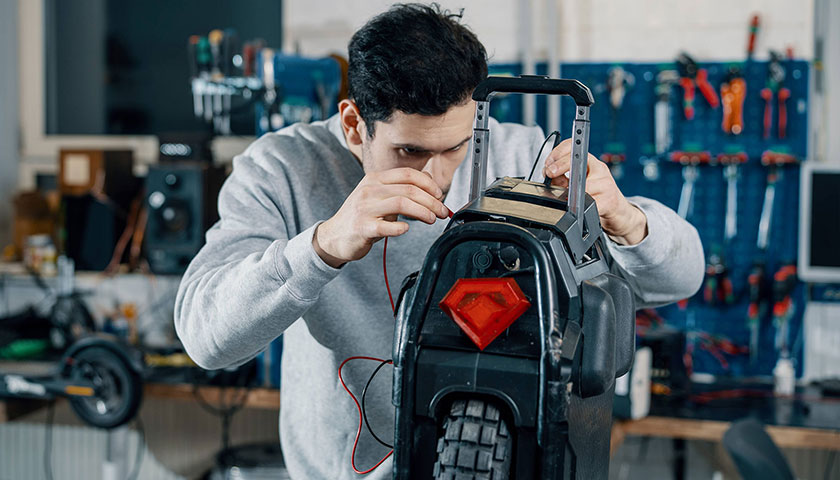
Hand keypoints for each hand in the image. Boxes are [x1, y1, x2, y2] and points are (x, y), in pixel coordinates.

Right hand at [313, 168, 449, 266]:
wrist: (334, 236)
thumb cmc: (361, 216)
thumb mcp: (378, 196)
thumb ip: (400, 188)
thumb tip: (429, 182)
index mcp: (374, 179)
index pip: (408, 174)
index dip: (429, 184)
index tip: (439, 195)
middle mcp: (369, 190)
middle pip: (409, 189)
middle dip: (432, 201)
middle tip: (443, 212)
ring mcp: (365, 208)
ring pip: (402, 203)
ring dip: (423, 212)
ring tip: (432, 219)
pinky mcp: (362, 227)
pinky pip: (387, 227)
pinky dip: (401, 228)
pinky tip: (406, 230)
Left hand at [543, 139, 647, 244]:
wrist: (615, 208)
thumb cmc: (595, 193)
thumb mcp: (578, 182)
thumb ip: (562, 178)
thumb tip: (550, 177)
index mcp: (590, 162)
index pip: (574, 146)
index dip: (558, 152)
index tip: (548, 162)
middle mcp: (599, 169)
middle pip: (578, 161)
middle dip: (560, 165)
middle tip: (550, 173)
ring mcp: (605, 184)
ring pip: (583, 185)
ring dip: (569, 192)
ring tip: (566, 196)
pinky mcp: (608, 201)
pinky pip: (589, 203)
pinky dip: (580, 206)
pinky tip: (577, 207)